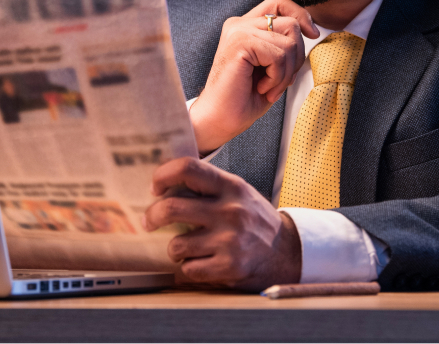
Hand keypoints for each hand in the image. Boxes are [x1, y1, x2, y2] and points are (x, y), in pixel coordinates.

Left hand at [144, 157, 300, 290]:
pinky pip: (189, 269)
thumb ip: (209, 186)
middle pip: (171, 207)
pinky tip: (201, 262)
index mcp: (231, 187)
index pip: (188, 168)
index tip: (155, 188)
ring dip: (175, 248)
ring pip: (176, 245)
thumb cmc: (255, 221)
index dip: (163, 176)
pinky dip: (189, 268)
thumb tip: (166, 183)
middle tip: (150, 221)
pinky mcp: (230, 267)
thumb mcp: (238, 193)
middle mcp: (230, 211)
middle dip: (153, 216)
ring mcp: (230, 241)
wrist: (288, 252)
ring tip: (185, 247)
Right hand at [188, 0, 316, 153]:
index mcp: (245, 25)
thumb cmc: (244, 98)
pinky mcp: (239, 43)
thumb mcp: (272, 66)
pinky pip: (279, 55)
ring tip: (269, 87)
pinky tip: (262, 88)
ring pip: (289, 42)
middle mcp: (239, 23)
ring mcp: (238, 31)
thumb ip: (284, 44)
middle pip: (291, 23)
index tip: (312, 35)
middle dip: (297, 56)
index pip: (279, 2)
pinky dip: (277, 77)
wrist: (220, 119)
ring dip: (286, 72)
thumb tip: (311, 31)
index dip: (301, 14)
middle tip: (280, 80)